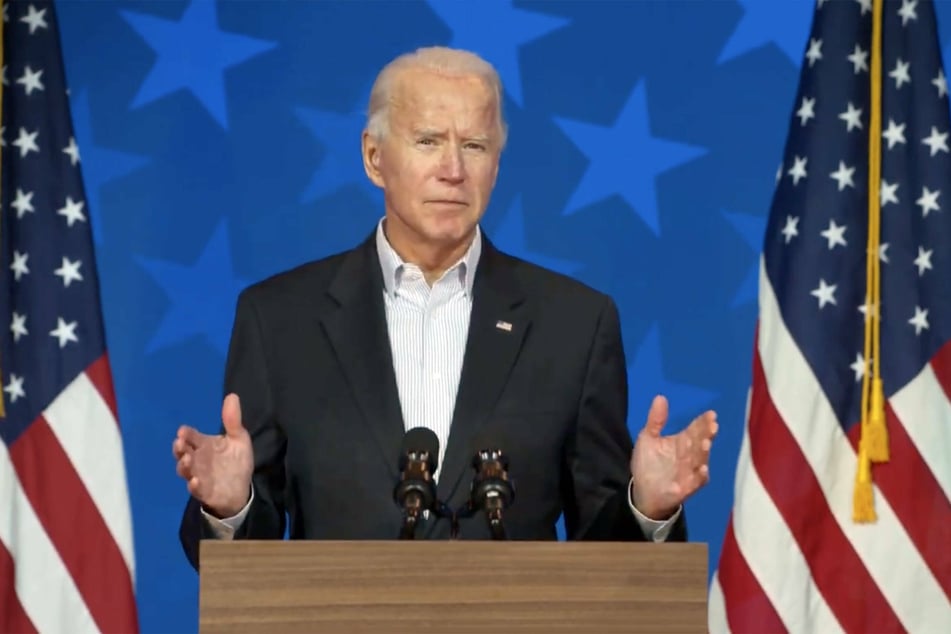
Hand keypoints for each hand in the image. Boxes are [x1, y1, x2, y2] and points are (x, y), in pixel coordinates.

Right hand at [172, 393, 253, 517]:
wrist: (240, 489)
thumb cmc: (236, 461)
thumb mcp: (238, 439)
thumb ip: (232, 420)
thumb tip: (232, 396)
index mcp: (204, 444)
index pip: (191, 436)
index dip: (186, 434)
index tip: (183, 431)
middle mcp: (197, 458)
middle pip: (182, 452)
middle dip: (179, 448)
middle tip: (179, 443)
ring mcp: (198, 475)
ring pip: (185, 470)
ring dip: (184, 465)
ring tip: (187, 460)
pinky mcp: (203, 491)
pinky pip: (195, 489)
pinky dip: (194, 486)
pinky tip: (195, 481)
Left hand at [629, 395, 717, 519]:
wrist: (644, 491)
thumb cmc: (649, 464)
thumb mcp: (648, 439)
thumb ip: (656, 420)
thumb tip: (660, 397)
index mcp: (682, 441)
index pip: (695, 429)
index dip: (703, 422)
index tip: (711, 414)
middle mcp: (690, 454)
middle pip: (700, 441)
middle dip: (707, 434)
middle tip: (712, 426)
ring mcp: (691, 470)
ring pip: (701, 459)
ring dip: (704, 452)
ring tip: (705, 442)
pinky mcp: (689, 486)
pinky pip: (698, 481)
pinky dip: (701, 476)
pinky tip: (702, 469)